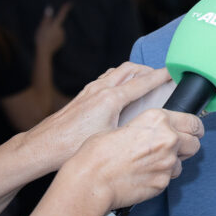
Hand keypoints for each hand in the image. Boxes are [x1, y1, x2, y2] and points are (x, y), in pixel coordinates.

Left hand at [18, 62, 174, 171]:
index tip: (174, 72)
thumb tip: (150, 130)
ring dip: (133, 72)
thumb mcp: (109, 140)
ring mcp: (90, 90)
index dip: (161, 76)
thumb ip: (131, 130)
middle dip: (148, 70)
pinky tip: (119, 90)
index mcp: (111, 99)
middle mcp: (100, 89)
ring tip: (143, 80)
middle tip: (160, 77)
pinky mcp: (82, 95)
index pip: (143, 82)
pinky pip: (106, 77)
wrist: (42, 147)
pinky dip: (118, 77)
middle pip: (130, 69)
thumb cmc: (72, 147)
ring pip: (117, 71)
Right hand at [34, 2, 72, 56]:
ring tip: (46, 38)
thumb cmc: (40, 38)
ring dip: (52, 33)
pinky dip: (54, 39)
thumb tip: (49, 8)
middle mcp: (61, 30)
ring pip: (57, 32)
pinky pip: (58, 37)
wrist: (44, 51)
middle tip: (43, 33)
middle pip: (56, 25)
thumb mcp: (41, 27)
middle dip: (51, 27)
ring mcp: (62, 36)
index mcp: (56, 25)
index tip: (70, 3)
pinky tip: (49, 42)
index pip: (61, 14)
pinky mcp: (62, 41)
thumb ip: (47, 17)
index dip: (65, 8)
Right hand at [61, 108, 203, 210]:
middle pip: (195, 143)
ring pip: (183, 163)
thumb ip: (150, 126)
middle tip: (175, 148)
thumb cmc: (99, 153)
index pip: (193, 122)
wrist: (91, 180)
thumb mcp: (126, 124)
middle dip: (187, 145)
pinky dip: (161, 177)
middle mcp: (167, 138)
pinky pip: (169, 178)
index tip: (193, 131)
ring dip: (173, 163)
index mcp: (158, 118)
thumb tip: (158, 130)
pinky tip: (144, 175)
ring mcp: (167, 162)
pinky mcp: (163, 182)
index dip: (194, 128)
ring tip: (152, 163)